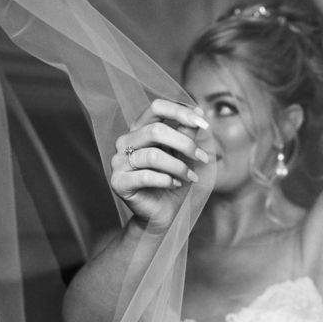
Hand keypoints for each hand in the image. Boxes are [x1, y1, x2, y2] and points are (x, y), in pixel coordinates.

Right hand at [111, 100, 211, 230]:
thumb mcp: (184, 155)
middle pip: (156, 130)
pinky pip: (146, 176)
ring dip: (179, 167)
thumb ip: (187, 134)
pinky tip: (176, 184)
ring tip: (191, 177)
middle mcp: (125, 142)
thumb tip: (198, 112)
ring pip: (153, 155)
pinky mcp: (118, 182)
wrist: (161, 214)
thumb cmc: (173, 181)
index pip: (156, 107)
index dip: (181, 112)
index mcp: (140, 129)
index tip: (204, 123)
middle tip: (202, 158)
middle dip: (185, 144)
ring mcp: (118, 161)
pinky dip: (167, 180)